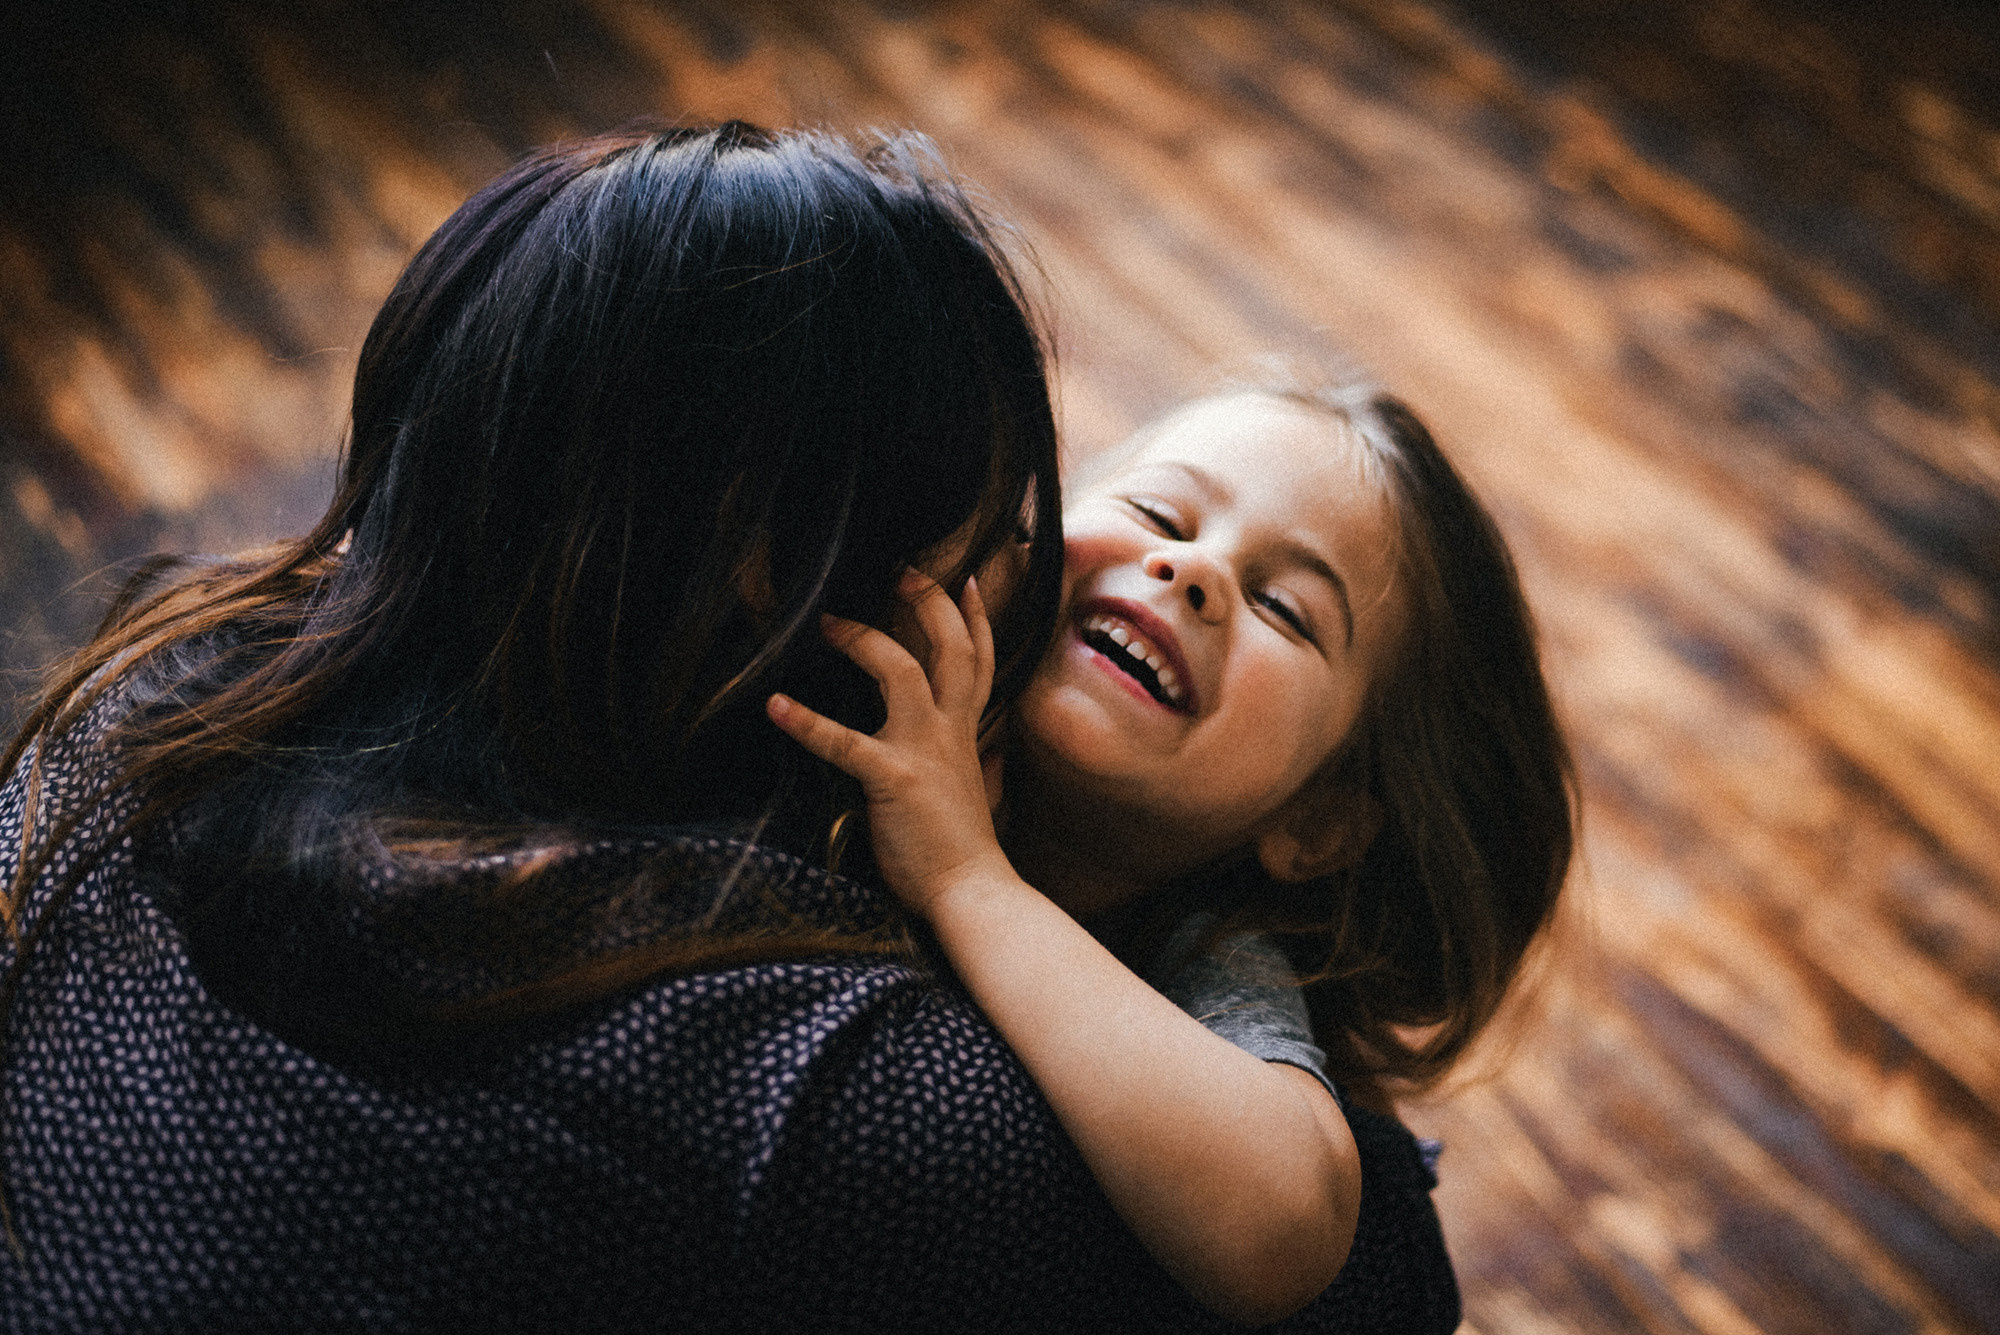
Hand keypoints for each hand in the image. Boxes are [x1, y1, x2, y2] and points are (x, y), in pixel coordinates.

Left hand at [767, 573, 1011, 917]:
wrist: (971, 891)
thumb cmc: (960, 850)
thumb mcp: (969, 791)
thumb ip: (967, 762)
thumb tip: (972, 755)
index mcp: (964, 732)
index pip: (979, 661)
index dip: (974, 618)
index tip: (961, 580)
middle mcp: (949, 730)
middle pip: (950, 648)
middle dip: (928, 603)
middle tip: (901, 570)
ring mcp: (922, 750)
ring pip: (900, 671)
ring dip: (864, 640)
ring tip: (828, 622)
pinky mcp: (891, 778)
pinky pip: (844, 742)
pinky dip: (807, 722)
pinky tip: (776, 706)